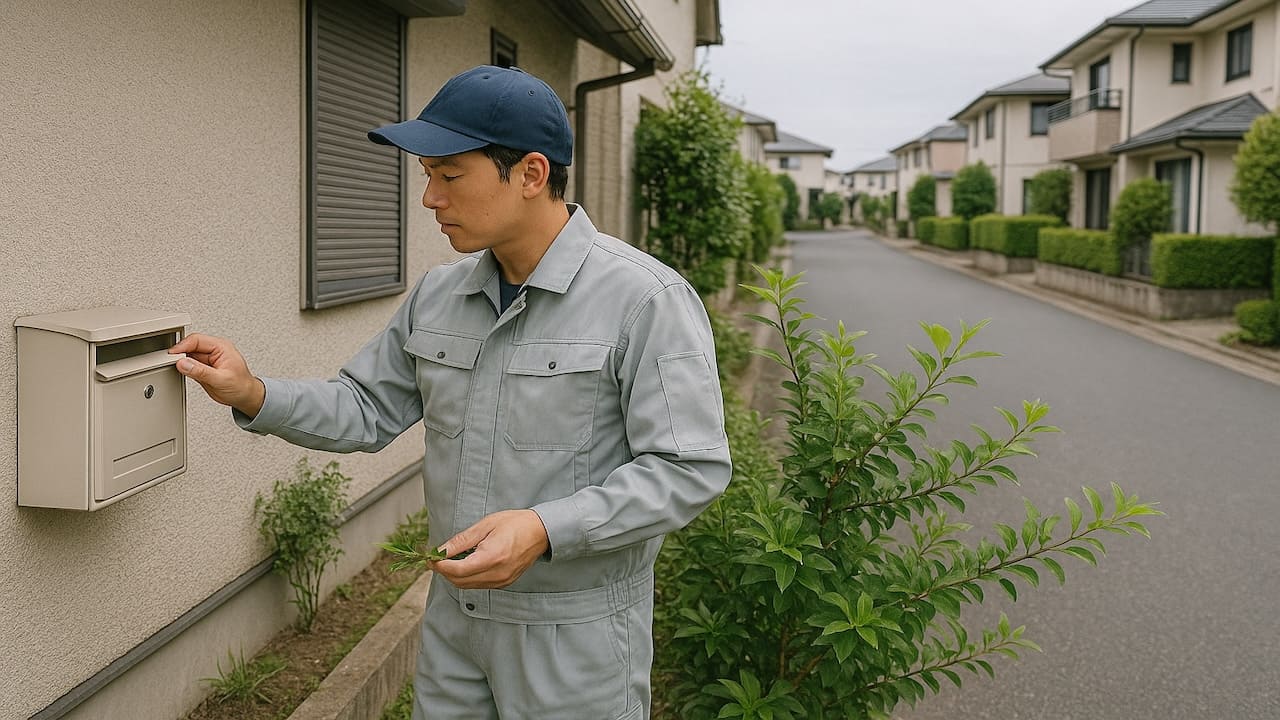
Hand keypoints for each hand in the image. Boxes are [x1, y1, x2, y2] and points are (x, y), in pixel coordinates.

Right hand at [169, 333, 264, 417]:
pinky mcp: (202, 368)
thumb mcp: (221, 380)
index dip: (182, 346)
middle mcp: (213, 351)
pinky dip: (182, 368)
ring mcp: (207, 359)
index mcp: (221, 347)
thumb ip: (201, 371)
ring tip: (171, 366)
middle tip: (168, 362)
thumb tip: (183, 363)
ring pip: (187, 355)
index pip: (196, 340)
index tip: (171, 354)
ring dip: (180, 361)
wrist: (245, 397)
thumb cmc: (241, 386)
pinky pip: (188, 365)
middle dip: (179, 353)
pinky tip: (179, 372)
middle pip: (190, 346)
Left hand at [431, 510, 549, 589]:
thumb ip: (461, 541)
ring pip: (467, 586)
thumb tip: (440, 550)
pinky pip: (478, 585)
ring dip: (454, 575)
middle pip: (459, 581)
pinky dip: (467, 577)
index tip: (430, 557)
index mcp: (492, 557)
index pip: (457, 570)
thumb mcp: (485, 525)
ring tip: (450, 560)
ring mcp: (501, 581)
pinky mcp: (504, 583)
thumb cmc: (515, 523)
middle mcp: (497, 574)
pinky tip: (466, 564)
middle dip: (444, 571)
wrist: (540, 532)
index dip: (440, 565)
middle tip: (436, 558)